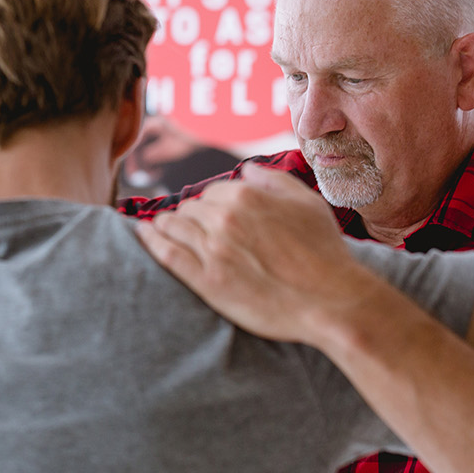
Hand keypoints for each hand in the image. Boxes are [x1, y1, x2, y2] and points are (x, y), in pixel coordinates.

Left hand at [134, 163, 372, 343]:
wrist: (330, 302)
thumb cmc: (325, 254)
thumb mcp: (307, 204)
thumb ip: (274, 182)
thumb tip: (246, 171)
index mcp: (247, 197)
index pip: (211, 192)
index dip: (210, 203)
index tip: (209, 213)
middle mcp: (225, 218)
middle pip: (189, 209)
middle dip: (189, 215)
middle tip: (188, 226)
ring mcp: (213, 250)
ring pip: (173, 226)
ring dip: (165, 225)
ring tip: (158, 228)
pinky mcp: (206, 281)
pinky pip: (167, 254)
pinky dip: (151, 242)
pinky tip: (143, 235)